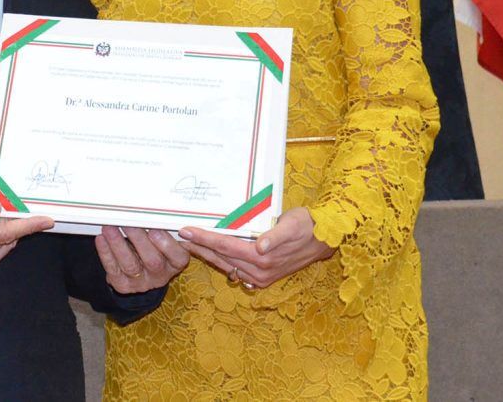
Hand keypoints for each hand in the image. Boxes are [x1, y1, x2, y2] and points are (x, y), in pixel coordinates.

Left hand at [95, 226, 189, 293]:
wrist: (140, 273)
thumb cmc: (154, 248)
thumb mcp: (165, 241)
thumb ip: (163, 228)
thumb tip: (152, 209)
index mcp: (175, 263)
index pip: (178, 257)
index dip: (167, 243)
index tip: (155, 228)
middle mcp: (160, 275)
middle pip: (152, 261)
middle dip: (138, 239)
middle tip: (128, 222)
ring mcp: (141, 282)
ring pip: (130, 265)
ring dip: (118, 244)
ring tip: (109, 228)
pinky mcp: (123, 284)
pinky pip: (113, 268)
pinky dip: (106, 252)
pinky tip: (102, 238)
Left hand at [178, 207, 332, 288]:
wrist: (324, 240)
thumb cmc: (307, 226)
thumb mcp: (292, 225)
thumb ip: (276, 236)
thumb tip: (261, 247)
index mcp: (262, 258)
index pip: (225, 246)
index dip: (203, 238)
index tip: (185, 231)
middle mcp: (258, 271)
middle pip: (220, 257)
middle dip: (198, 247)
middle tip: (178, 236)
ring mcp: (259, 276)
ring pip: (224, 263)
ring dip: (205, 253)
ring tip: (188, 243)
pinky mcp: (262, 276)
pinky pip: (234, 267)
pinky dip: (219, 258)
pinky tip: (209, 251)